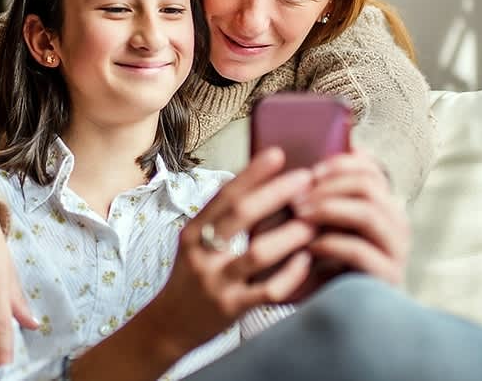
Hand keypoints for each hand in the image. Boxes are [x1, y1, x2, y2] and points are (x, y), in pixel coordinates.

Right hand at [149, 148, 316, 356]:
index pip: (224, 195)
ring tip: (313, 221)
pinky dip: (290, 274)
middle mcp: (201, 254)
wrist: (168, 326)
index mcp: (192, 232)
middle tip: (306, 178)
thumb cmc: (191, 277)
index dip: (251, 173)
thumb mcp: (195, 243)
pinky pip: (267, 291)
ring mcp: (216, 283)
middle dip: (276, 193)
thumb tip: (258, 182)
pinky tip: (307, 261)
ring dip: (289, 234)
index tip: (277, 154)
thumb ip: (220, 218)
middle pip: (241, 215)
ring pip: (257, 254)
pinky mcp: (232, 309)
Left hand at [290, 149, 409, 292]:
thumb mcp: (325, 223)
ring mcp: (396, 251)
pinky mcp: (386, 277)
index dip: (341, 164)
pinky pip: (360, 251)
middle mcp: (396, 224)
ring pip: (368, 214)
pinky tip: (310, 246)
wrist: (337, 311)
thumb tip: (328, 154)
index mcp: (384, 205)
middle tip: (298, 197)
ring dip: (329, 209)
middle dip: (329, 187)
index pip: (371, 170)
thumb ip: (326, 194)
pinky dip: (331, 243)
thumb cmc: (327, 262)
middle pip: (369, 187)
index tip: (311, 171)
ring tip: (300, 215)